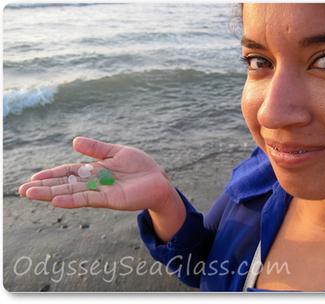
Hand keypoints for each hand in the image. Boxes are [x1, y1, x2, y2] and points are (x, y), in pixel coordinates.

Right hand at [18, 136, 176, 211]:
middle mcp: (95, 182)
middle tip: (23, 190)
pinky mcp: (111, 199)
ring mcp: (102, 191)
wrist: (159, 180)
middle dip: (45, 187)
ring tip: (31, 195)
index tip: (33, 178)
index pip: (69, 172)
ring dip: (52, 194)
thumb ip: (96, 149)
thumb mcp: (117, 152)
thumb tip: (73, 142)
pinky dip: (72, 199)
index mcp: (96, 170)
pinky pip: (88, 198)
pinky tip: (56, 200)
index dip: (52, 174)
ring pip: (72, 192)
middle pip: (66, 184)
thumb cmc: (141, 166)